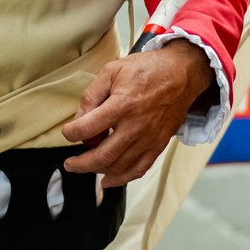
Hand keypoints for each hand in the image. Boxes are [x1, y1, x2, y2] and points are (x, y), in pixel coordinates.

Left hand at [59, 42, 214, 186]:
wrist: (182, 74)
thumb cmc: (147, 69)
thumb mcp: (113, 70)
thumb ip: (92, 94)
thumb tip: (79, 118)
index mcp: (122, 105)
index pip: (88, 128)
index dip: (71, 133)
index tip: (67, 132)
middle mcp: (136, 126)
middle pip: (103, 156)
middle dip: (80, 164)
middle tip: (69, 163)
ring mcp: (149, 139)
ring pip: (119, 166)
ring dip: (97, 171)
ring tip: (84, 167)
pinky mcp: (159, 145)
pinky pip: (139, 169)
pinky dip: (121, 178)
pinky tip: (108, 180)